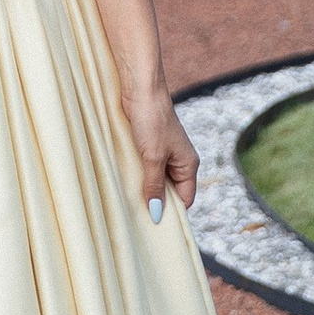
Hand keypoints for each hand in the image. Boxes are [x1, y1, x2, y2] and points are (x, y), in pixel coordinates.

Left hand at [121, 81, 199, 220]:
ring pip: (156, 179)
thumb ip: (154, 186)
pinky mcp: (148, 145)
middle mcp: (179, 160)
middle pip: (170, 191)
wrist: (140, 88)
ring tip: (129, 202)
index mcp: (188, 164)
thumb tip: (157, 214)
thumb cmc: (151, 119)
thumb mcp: (152, 157)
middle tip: (138, 219)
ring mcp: (163, 153)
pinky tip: (125, 183)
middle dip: (156, 202)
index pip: (185, 199)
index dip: (172, 212)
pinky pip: (145, 168)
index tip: (154, 226)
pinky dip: (137, 176)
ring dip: (144, 188)